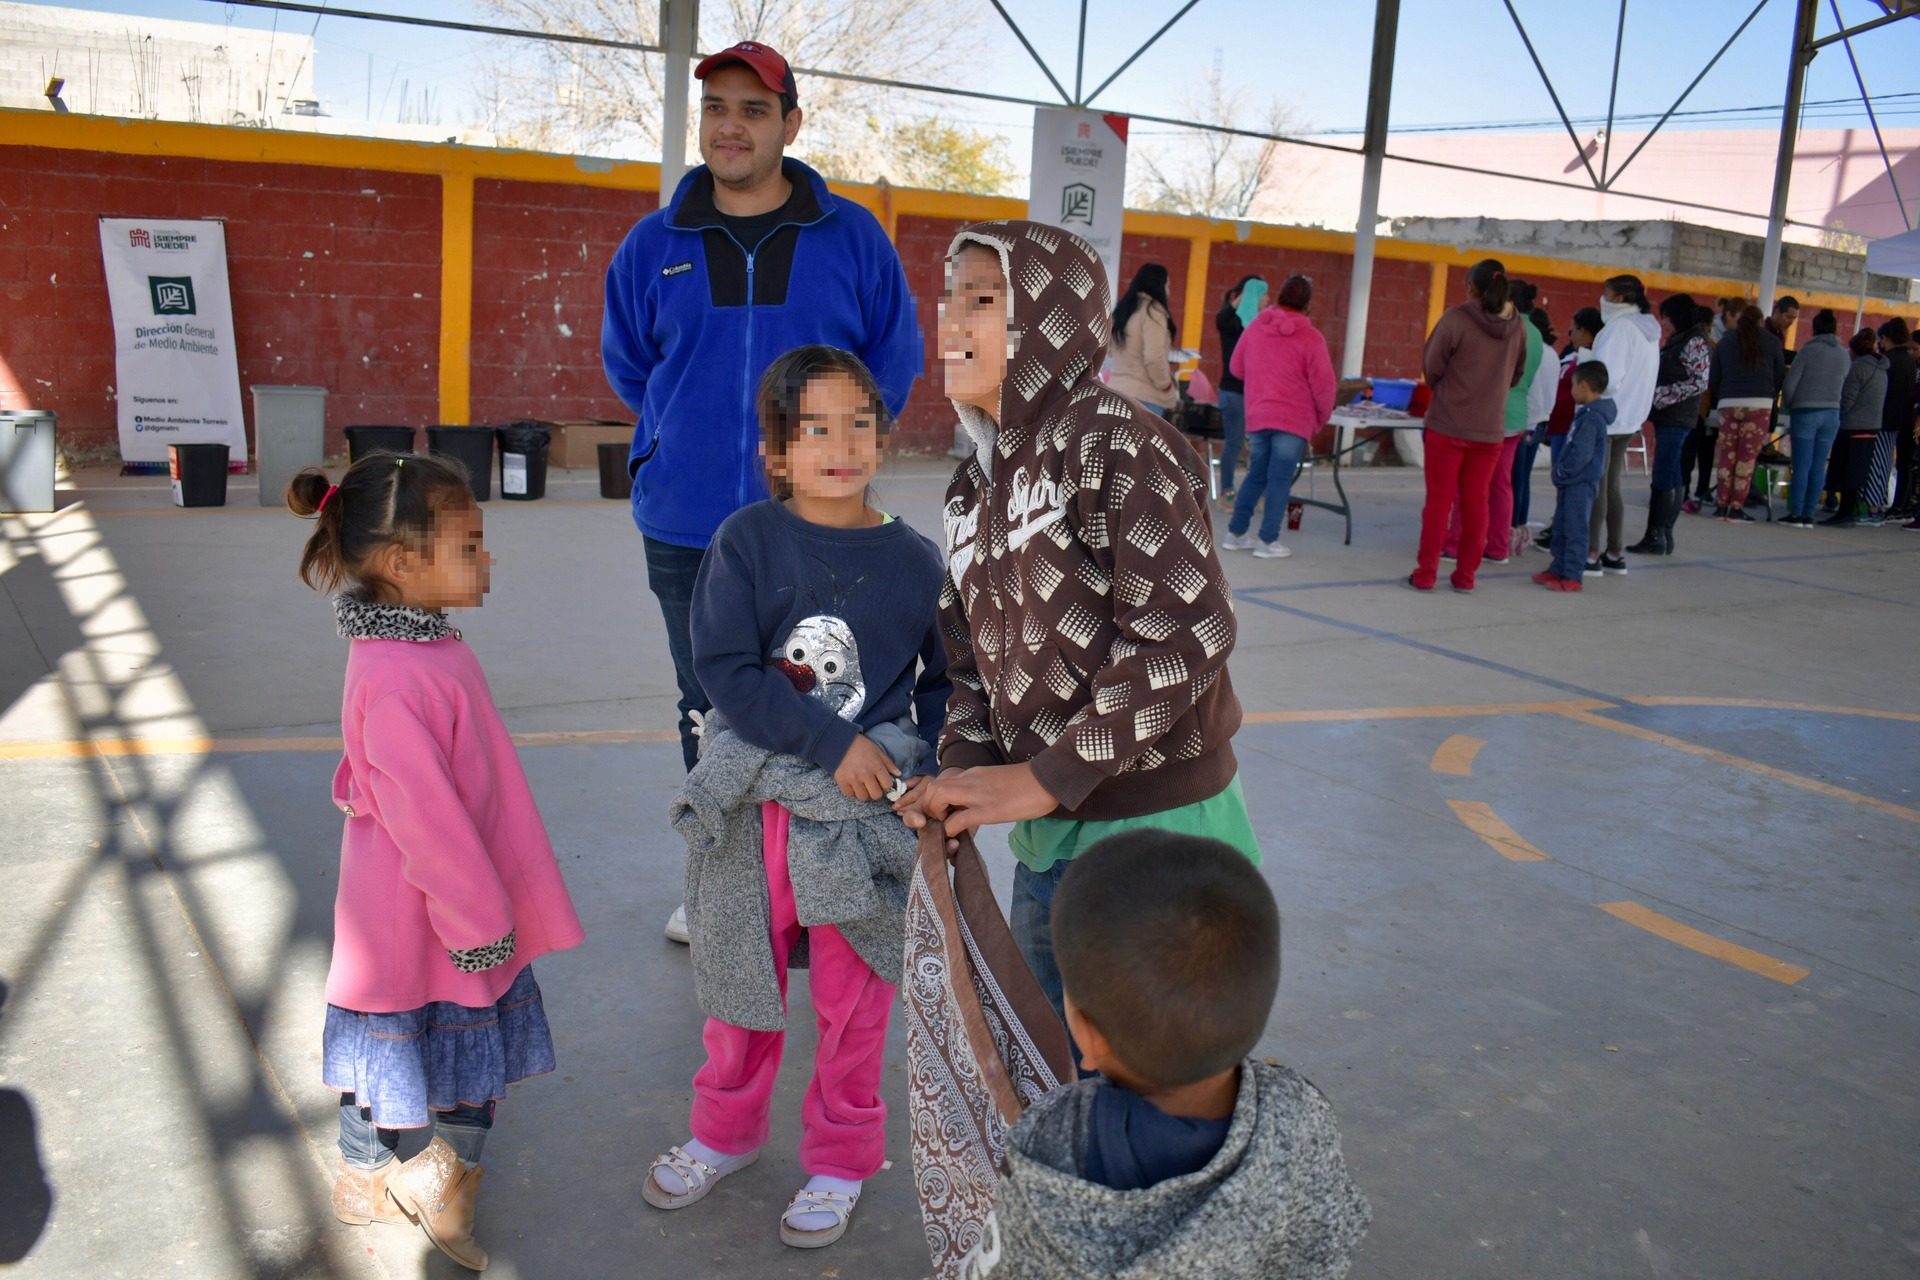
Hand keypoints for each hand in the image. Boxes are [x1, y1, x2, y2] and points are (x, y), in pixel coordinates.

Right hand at [834, 734, 899, 801]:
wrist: (840, 741)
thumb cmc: (861, 746)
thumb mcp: (877, 751)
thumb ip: (888, 764)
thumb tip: (898, 774)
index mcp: (876, 766)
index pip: (887, 785)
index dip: (886, 785)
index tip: (882, 782)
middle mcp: (865, 774)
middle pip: (876, 795)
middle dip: (876, 791)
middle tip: (872, 785)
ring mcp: (853, 779)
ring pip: (863, 797)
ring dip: (864, 792)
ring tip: (861, 784)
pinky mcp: (841, 781)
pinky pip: (849, 794)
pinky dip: (851, 791)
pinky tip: (852, 783)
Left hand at [921, 763, 1058, 841]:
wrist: (1049, 779)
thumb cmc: (1028, 784)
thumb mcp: (996, 782)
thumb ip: (980, 789)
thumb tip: (971, 805)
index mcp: (972, 774)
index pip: (940, 783)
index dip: (934, 800)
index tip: (941, 814)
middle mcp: (970, 780)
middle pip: (932, 788)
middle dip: (928, 808)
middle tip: (939, 822)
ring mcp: (977, 794)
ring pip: (938, 797)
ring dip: (936, 815)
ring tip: (947, 827)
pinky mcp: (988, 810)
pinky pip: (957, 819)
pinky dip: (951, 829)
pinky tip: (958, 835)